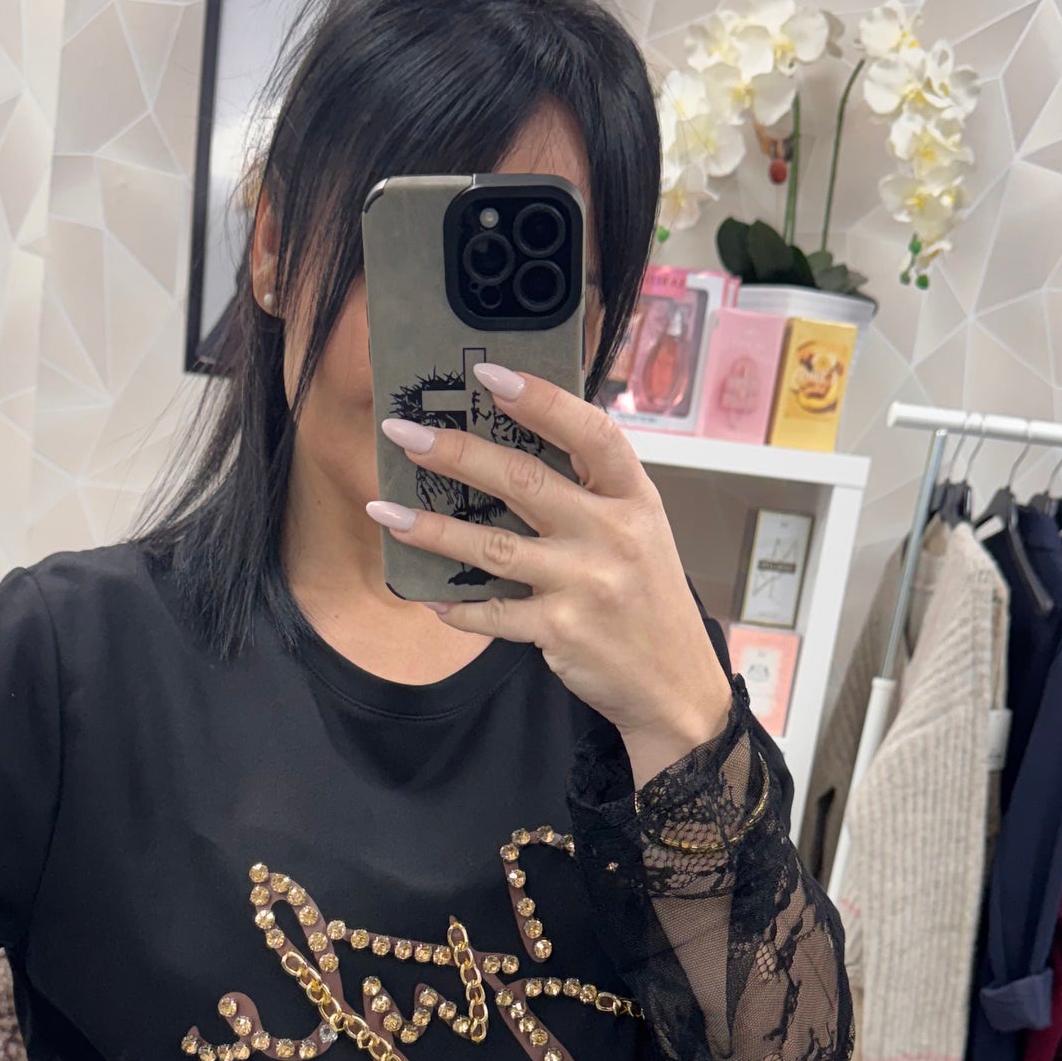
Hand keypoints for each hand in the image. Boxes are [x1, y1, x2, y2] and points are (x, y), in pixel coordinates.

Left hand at [370, 363, 731, 787]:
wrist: (676, 685)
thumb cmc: (647, 597)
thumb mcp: (641, 531)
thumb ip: (594, 491)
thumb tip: (521, 438)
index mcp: (635, 498)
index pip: (590, 433)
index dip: (541, 400)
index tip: (488, 374)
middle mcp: (612, 534)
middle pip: (524, 481)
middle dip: (458, 453)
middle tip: (403, 434)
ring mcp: (586, 584)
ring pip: (493, 548)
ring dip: (432, 529)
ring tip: (385, 511)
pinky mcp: (562, 630)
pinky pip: (493, 615)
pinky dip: (457, 606)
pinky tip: (426, 595)